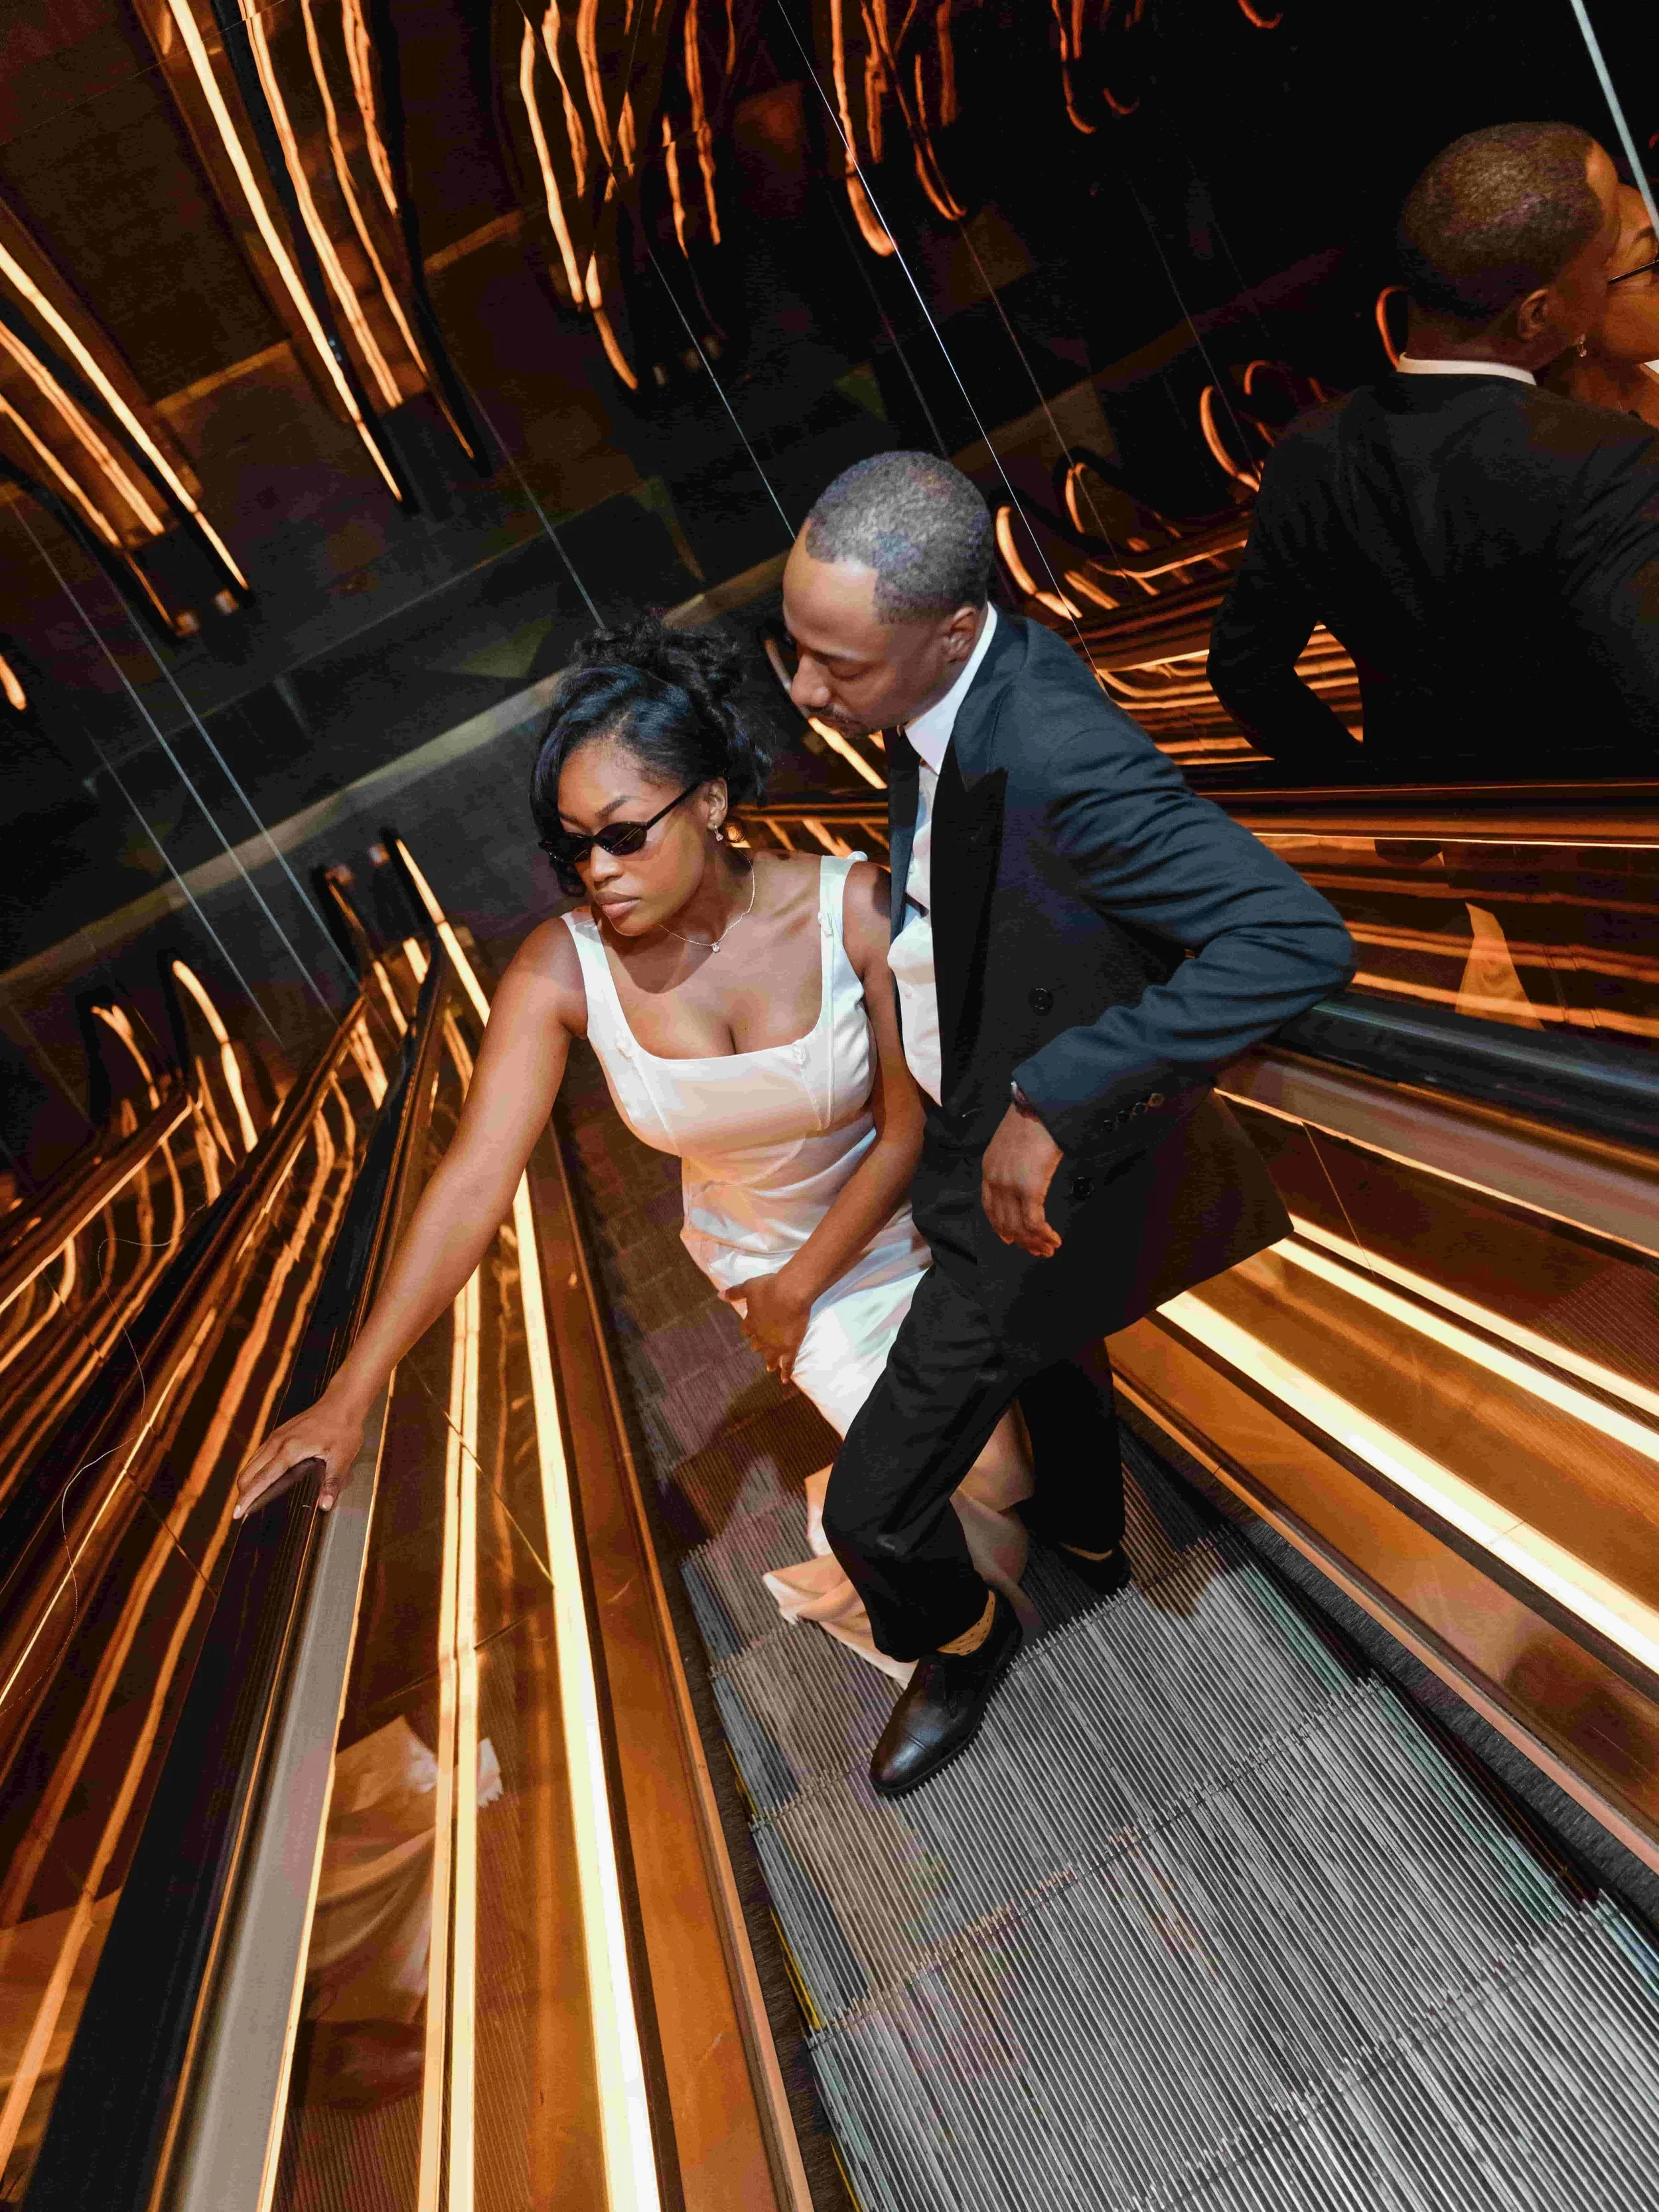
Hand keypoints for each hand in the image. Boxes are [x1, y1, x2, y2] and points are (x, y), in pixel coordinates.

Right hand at [234, 1388, 367, 1519]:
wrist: (342, 1402)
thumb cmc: (343, 1428)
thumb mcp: (342, 1457)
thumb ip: (332, 1482)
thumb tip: (325, 1505)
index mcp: (290, 1450)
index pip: (262, 1479)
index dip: (248, 1498)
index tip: (237, 1513)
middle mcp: (278, 1442)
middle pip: (249, 1472)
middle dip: (242, 1493)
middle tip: (240, 1512)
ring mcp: (276, 1436)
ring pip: (251, 1462)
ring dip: (246, 1481)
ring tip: (247, 1499)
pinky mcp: (279, 1433)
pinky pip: (259, 1454)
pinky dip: (253, 1469)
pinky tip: (258, 1478)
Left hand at [720, 1268, 810, 1383]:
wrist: (790, 1293)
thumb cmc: (769, 1288)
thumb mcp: (748, 1287)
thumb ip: (734, 1293)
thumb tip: (719, 1295)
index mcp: (751, 1322)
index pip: (746, 1330)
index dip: (749, 1329)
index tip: (750, 1329)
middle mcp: (761, 1337)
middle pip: (757, 1345)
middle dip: (759, 1345)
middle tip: (761, 1347)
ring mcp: (775, 1344)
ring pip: (770, 1357)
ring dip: (769, 1362)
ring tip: (769, 1367)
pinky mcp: (790, 1348)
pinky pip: (787, 1364)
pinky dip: (786, 1372)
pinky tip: (784, 1380)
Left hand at [981, 1101, 1063, 1258]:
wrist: (1039, 1107)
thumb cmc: (1032, 1120)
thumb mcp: (1011, 1143)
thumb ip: (1012, 1162)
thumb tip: (1026, 1175)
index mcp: (988, 1170)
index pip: (989, 1208)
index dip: (1000, 1227)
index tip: (1011, 1239)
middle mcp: (995, 1181)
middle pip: (1004, 1222)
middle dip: (1021, 1241)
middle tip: (1038, 1251)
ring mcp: (1010, 1186)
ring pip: (1019, 1227)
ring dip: (1034, 1242)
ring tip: (1048, 1250)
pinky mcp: (1029, 1189)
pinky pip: (1034, 1222)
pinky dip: (1044, 1235)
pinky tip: (1054, 1239)